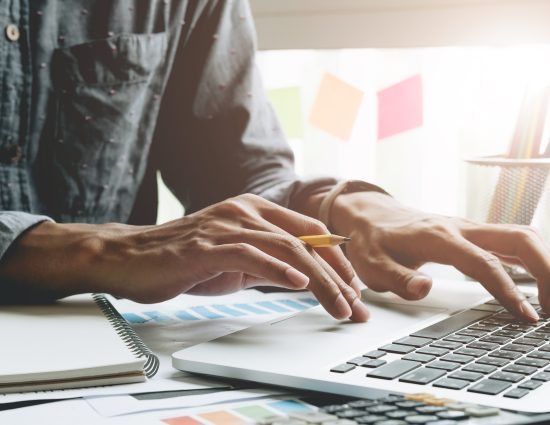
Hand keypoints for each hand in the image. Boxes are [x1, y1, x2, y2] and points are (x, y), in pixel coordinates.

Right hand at [0, 194, 368, 320]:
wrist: (130, 257)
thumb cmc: (181, 259)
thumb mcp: (234, 260)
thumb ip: (266, 262)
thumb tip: (301, 277)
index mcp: (254, 211)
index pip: (309, 232)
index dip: (337, 260)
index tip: (353, 287)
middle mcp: (245, 212)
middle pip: (306, 241)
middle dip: (338, 275)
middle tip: (357, 304)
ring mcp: (227, 226)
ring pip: (287, 249)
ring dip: (319, 280)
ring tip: (340, 305)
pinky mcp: (209, 246)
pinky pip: (252, 256)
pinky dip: (278, 270)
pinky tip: (299, 283)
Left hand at [331, 191, 549, 321]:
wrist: (371, 216)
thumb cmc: (372, 241)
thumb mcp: (372, 264)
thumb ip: (397, 278)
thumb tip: (425, 289)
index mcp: (438, 237)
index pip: (483, 262)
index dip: (507, 289)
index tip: (525, 316)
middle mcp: (460, 227)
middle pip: (519, 237)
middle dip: (546, 269)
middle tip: (549, 308)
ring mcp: (469, 229)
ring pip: (520, 236)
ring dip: (543, 263)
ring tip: (548, 301)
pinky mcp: (472, 234)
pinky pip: (510, 242)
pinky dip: (530, 260)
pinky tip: (536, 283)